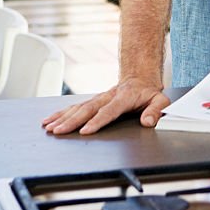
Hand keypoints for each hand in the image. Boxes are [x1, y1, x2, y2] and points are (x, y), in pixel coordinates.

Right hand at [41, 77, 169, 135]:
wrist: (140, 78)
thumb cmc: (149, 93)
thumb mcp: (160, 100)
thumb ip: (156, 111)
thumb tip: (148, 122)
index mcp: (124, 97)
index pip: (109, 110)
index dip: (97, 120)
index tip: (86, 130)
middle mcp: (108, 96)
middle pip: (88, 109)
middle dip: (72, 121)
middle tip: (59, 131)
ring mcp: (98, 97)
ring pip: (78, 107)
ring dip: (63, 117)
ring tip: (49, 127)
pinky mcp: (92, 100)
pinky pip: (75, 106)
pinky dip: (61, 113)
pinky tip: (49, 120)